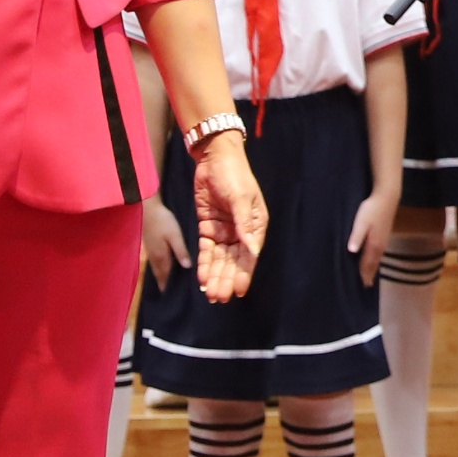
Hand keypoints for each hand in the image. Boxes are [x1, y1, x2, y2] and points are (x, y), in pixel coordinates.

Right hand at [139, 199, 187, 289]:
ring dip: (161, 277)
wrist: (147, 208)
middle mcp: (154, 257)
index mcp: (161, 257)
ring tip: (167, 285)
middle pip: (160, 274)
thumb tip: (187, 268)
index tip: (172, 298)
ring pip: (157, 269)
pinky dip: (159, 268)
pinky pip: (155, 262)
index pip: (165, 276)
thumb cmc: (163, 221)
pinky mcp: (149, 245)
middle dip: (165, 284)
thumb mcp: (175, 235)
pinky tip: (163, 268)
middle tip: (170, 295)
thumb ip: (180, 251)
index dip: (168, 286)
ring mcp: (150, 251)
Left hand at [191, 135, 267, 300]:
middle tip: (218, 298)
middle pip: (234, 261)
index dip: (244, 274)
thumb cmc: (234, 175)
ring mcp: (225, 230)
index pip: (250, 256)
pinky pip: (207, 249)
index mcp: (255, 226)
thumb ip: (244, 225)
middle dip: (226, 279)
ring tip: (210, 293)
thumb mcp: (241, 199)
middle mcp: (241, 231)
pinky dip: (205, 263)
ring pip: (220, 259)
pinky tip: (202, 277)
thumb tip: (252, 250)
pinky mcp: (209, 226)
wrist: (214, 158)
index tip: (237, 291)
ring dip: (216, 275)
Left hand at [348, 184, 400, 283]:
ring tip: (370, 277)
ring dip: (373, 269)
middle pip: (373, 265)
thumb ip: (356, 236)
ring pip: (377, 259)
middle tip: (366, 286)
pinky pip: (379, 253)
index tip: (361, 286)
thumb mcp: (361, 222)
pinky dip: (376, 260)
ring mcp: (384, 241)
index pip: (367, 264)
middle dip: (369, 275)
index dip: (363, 275)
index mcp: (374, 245)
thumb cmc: (372, 209)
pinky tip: (373, 259)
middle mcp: (380, 246)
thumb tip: (351, 251)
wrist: (387, 197)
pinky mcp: (384, 235)